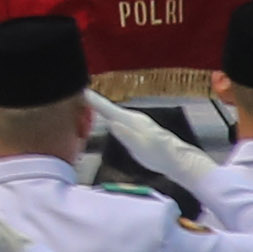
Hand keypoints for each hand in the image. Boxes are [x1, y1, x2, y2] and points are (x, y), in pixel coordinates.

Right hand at [89, 91, 215, 186]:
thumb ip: (127, 135)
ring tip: (84, 103)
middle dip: (92, 101)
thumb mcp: (142, 148)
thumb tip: (111, 122)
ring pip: (112, 112)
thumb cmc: (160, 156)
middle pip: (108, 107)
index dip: (93, 100)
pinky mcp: (136, 127)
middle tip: (74, 96)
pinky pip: (117, 117)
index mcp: (131, 120)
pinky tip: (103, 117)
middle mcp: (133, 117)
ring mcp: (135, 122)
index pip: (108, 108)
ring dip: (98, 107)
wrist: (178, 160)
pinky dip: (106, 114)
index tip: (78, 90)